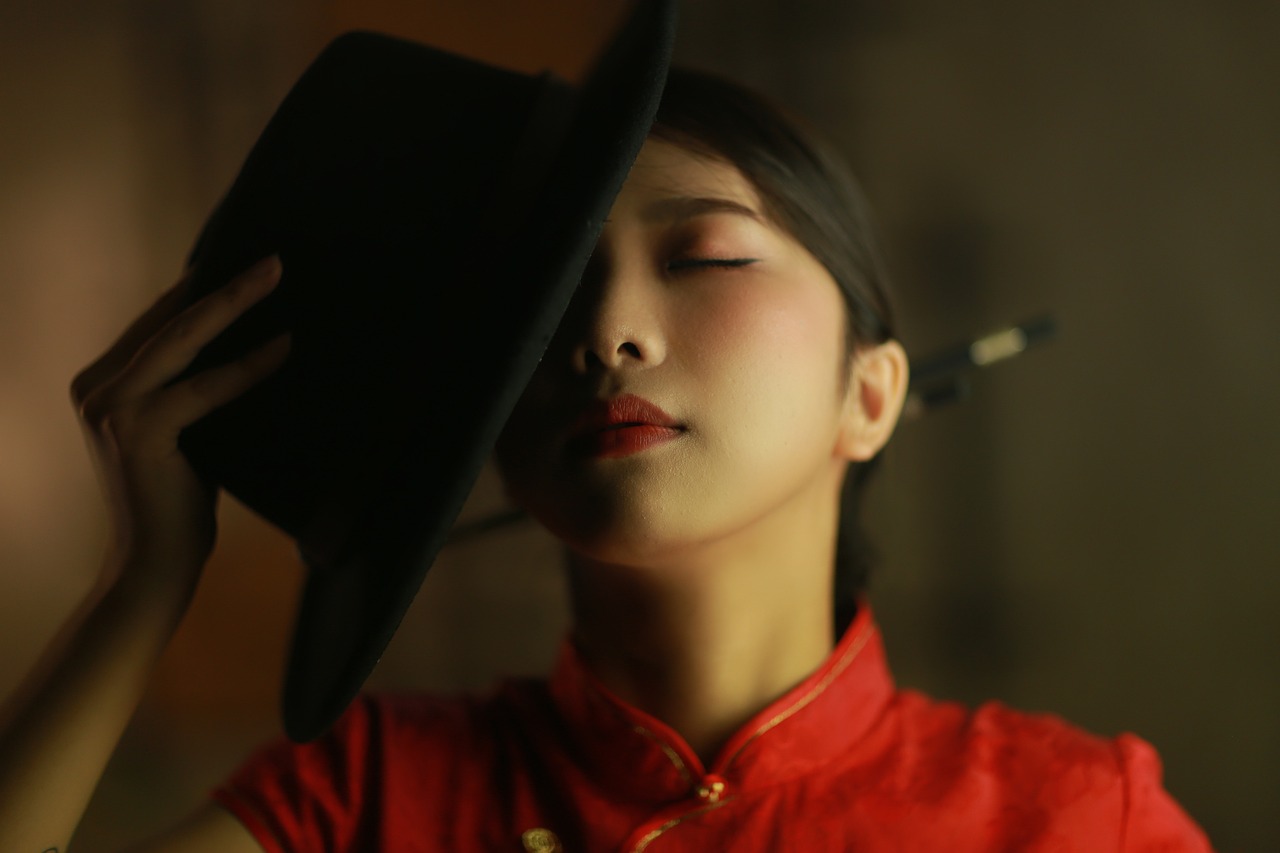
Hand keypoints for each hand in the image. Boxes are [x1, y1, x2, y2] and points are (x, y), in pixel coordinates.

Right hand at [70, 255, 289, 600]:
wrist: (155, 564)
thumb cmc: (178, 501)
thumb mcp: (184, 431)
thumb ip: (191, 389)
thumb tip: (248, 341)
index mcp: (102, 383)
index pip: (157, 324)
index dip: (200, 290)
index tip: (243, 260)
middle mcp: (96, 388)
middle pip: (169, 321)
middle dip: (223, 285)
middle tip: (273, 260)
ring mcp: (110, 407)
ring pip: (182, 341)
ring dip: (235, 305)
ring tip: (277, 278)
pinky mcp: (137, 431)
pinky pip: (204, 388)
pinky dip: (248, 367)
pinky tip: (284, 347)